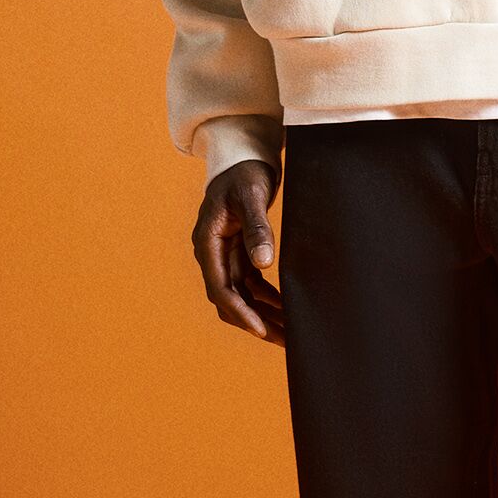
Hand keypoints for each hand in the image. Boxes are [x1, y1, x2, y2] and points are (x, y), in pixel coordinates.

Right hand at [193, 157, 284, 344]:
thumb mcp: (251, 196)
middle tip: (284, 340)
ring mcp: (224, 256)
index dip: (240, 311)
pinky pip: (251, 286)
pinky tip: (287, 309)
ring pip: (241, 297)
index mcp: (207, 242)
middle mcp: (212, 254)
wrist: (243, 157)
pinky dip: (267, 299)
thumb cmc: (244, 173)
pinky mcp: (238, 254)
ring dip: (263, 315)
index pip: (220, 287)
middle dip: (255, 322)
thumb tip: (264, 263)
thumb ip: (257, 229)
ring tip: (290, 333)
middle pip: (229, 300)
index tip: (261, 330)